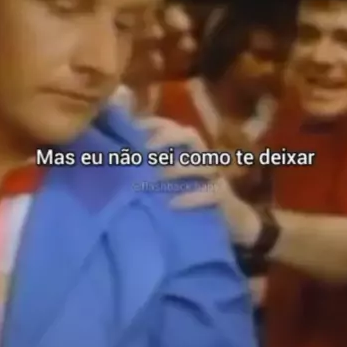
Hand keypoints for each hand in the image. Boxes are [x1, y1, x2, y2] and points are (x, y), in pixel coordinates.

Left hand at [140, 116, 261, 246]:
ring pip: (203, 163)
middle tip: (146, 150)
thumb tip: (116, 155)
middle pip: (190, 136)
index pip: (172, 126)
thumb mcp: (167, 180)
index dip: (154, 124)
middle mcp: (202, 157)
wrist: (229, 223)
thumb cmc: (189, 197)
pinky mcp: (224, 197)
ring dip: (179, 167)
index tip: (132, 129)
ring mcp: (215, 176)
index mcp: (187, 149)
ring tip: (158, 177)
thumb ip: (147, 166)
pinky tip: (173, 204)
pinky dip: (191, 198)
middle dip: (168, 137)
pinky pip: (212, 193)